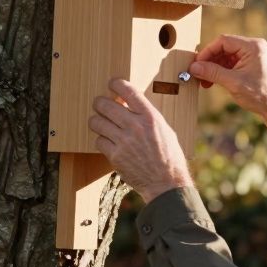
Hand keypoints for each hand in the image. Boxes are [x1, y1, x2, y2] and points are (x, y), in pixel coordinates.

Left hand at [89, 79, 193, 202]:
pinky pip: (98, 140)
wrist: (166, 183)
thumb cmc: (169, 157)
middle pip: (106, 105)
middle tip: (99, 104)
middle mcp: (135, 126)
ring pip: (97, 122)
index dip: (116, 84)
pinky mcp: (115, 156)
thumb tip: (134, 105)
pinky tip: (107, 141)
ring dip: (96, 121)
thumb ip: (148, 117)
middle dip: (99, 103)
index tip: (112, 83)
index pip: (128, 91)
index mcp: (150, 117)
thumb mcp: (165, 130)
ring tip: (100, 122)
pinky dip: (101, 140)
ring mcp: (123, 141)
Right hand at [189, 34, 266, 117]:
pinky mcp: (248, 65)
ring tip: (203, 81)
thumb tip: (194, 67)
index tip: (197, 63)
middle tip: (197, 73)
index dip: (208, 51)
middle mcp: (252, 47)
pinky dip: (219, 72)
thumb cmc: (260, 94)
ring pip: (224, 56)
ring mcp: (251, 56)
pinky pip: (229, 64)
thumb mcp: (232, 82)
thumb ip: (212, 72)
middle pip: (223, 48)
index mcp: (252, 46)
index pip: (223, 41)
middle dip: (209, 61)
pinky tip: (211, 82)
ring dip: (213, 68)